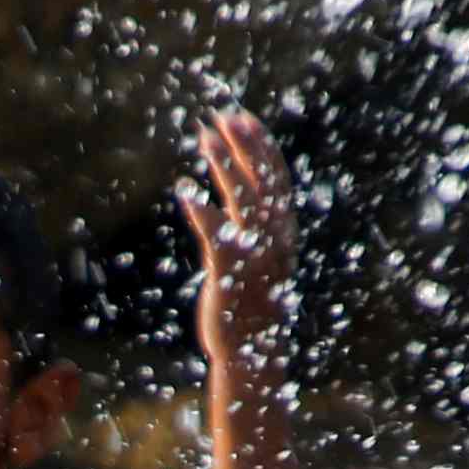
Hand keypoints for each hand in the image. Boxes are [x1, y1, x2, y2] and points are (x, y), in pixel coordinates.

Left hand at [183, 108, 298, 384]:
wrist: (251, 353)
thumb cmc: (251, 308)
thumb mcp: (258, 262)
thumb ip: (253, 230)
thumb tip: (239, 200)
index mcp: (282, 235)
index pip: (276, 182)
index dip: (262, 148)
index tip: (246, 120)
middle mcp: (274, 240)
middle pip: (261, 181)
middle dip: (244, 146)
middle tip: (225, 116)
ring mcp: (255, 256)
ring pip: (242, 200)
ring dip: (224, 165)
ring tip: (205, 137)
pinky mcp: (231, 273)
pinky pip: (216, 235)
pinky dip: (202, 211)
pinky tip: (185, 190)